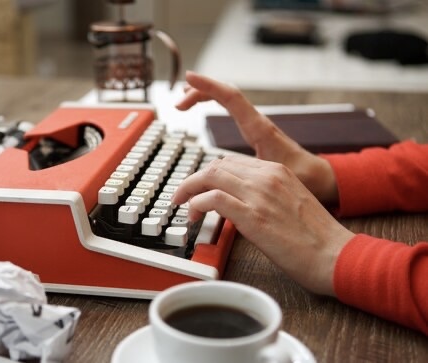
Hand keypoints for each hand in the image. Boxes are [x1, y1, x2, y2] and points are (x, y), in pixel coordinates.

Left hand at [172, 155, 354, 295]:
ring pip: (211, 176)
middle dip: (194, 180)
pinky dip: (197, 203)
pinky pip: (213, 199)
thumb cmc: (316, 237)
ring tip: (184, 207)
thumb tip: (236, 202)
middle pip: (217, 165)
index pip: (231, 161)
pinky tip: (195, 214)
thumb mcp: (290, 202)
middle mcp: (267, 176)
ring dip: (190, 190)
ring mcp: (260, 195)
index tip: (199, 188)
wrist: (335, 255)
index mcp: (277, 171)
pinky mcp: (254, 216)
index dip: (209, 174)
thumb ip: (264, 195)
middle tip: (183, 196)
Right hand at [176, 71, 338, 206]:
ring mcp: (256, 126)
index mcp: (259, 129)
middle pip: (225, 94)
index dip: (208, 86)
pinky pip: (231, 111)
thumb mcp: (274, 176)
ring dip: (205, 97)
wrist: (321, 179)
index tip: (189, 78)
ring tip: (185, 102)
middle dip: (200, 92)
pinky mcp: (256, 133)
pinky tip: (205, 115)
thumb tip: (220, 181)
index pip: (230, 97)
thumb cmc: (304, 178)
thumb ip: (249, 175)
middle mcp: (257, 123)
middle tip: (179, 102)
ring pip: (227, 101)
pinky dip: (215, 107)